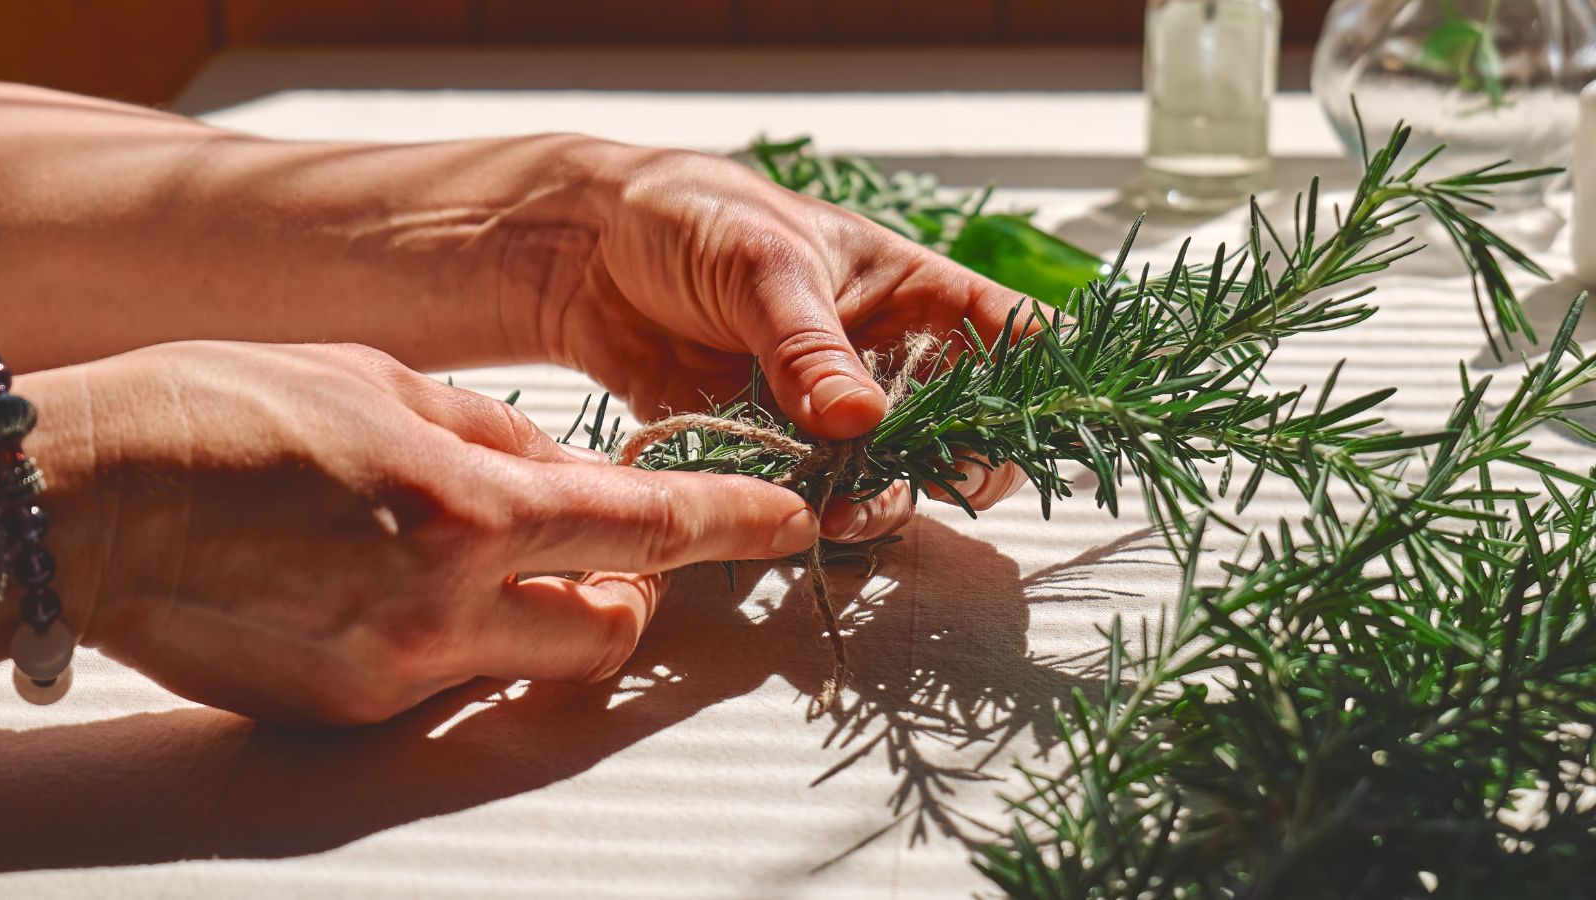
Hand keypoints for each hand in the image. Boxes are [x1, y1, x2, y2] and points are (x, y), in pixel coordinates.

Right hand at [17, 342, 816, 725]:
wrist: (89, 499)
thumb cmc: (225, 412)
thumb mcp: (384, 382)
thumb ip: (498, 435)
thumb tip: (567, 469)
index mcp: (470, 503)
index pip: (649, 528)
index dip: (735, 524)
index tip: (786, 521)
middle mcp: (448, 604)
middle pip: (612, 630)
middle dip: (627, 592)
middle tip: (598, 549)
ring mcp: (398, 672)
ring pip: (532, 663)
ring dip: (541, 614)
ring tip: (474, 556)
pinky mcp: (349, 712)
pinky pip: (449, 682)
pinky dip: (458, 635)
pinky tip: (391, 583)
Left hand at [504, 143, 1029, 540]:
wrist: (584, 252)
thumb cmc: (689, 217)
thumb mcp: (761, 263)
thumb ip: (809, 344)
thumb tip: (862, 421)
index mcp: (909, 291)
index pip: (1009, 336)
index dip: (1040, 383)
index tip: (1032, 428)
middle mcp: (884, 358)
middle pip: (964, 431)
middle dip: (955, 468)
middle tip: (917, 486)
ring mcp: (830, 410)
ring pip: (891, 477)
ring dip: (878, 502)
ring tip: (836, 510)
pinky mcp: (772, 449)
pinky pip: (811, 496)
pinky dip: (809, 514)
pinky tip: (791, 516)